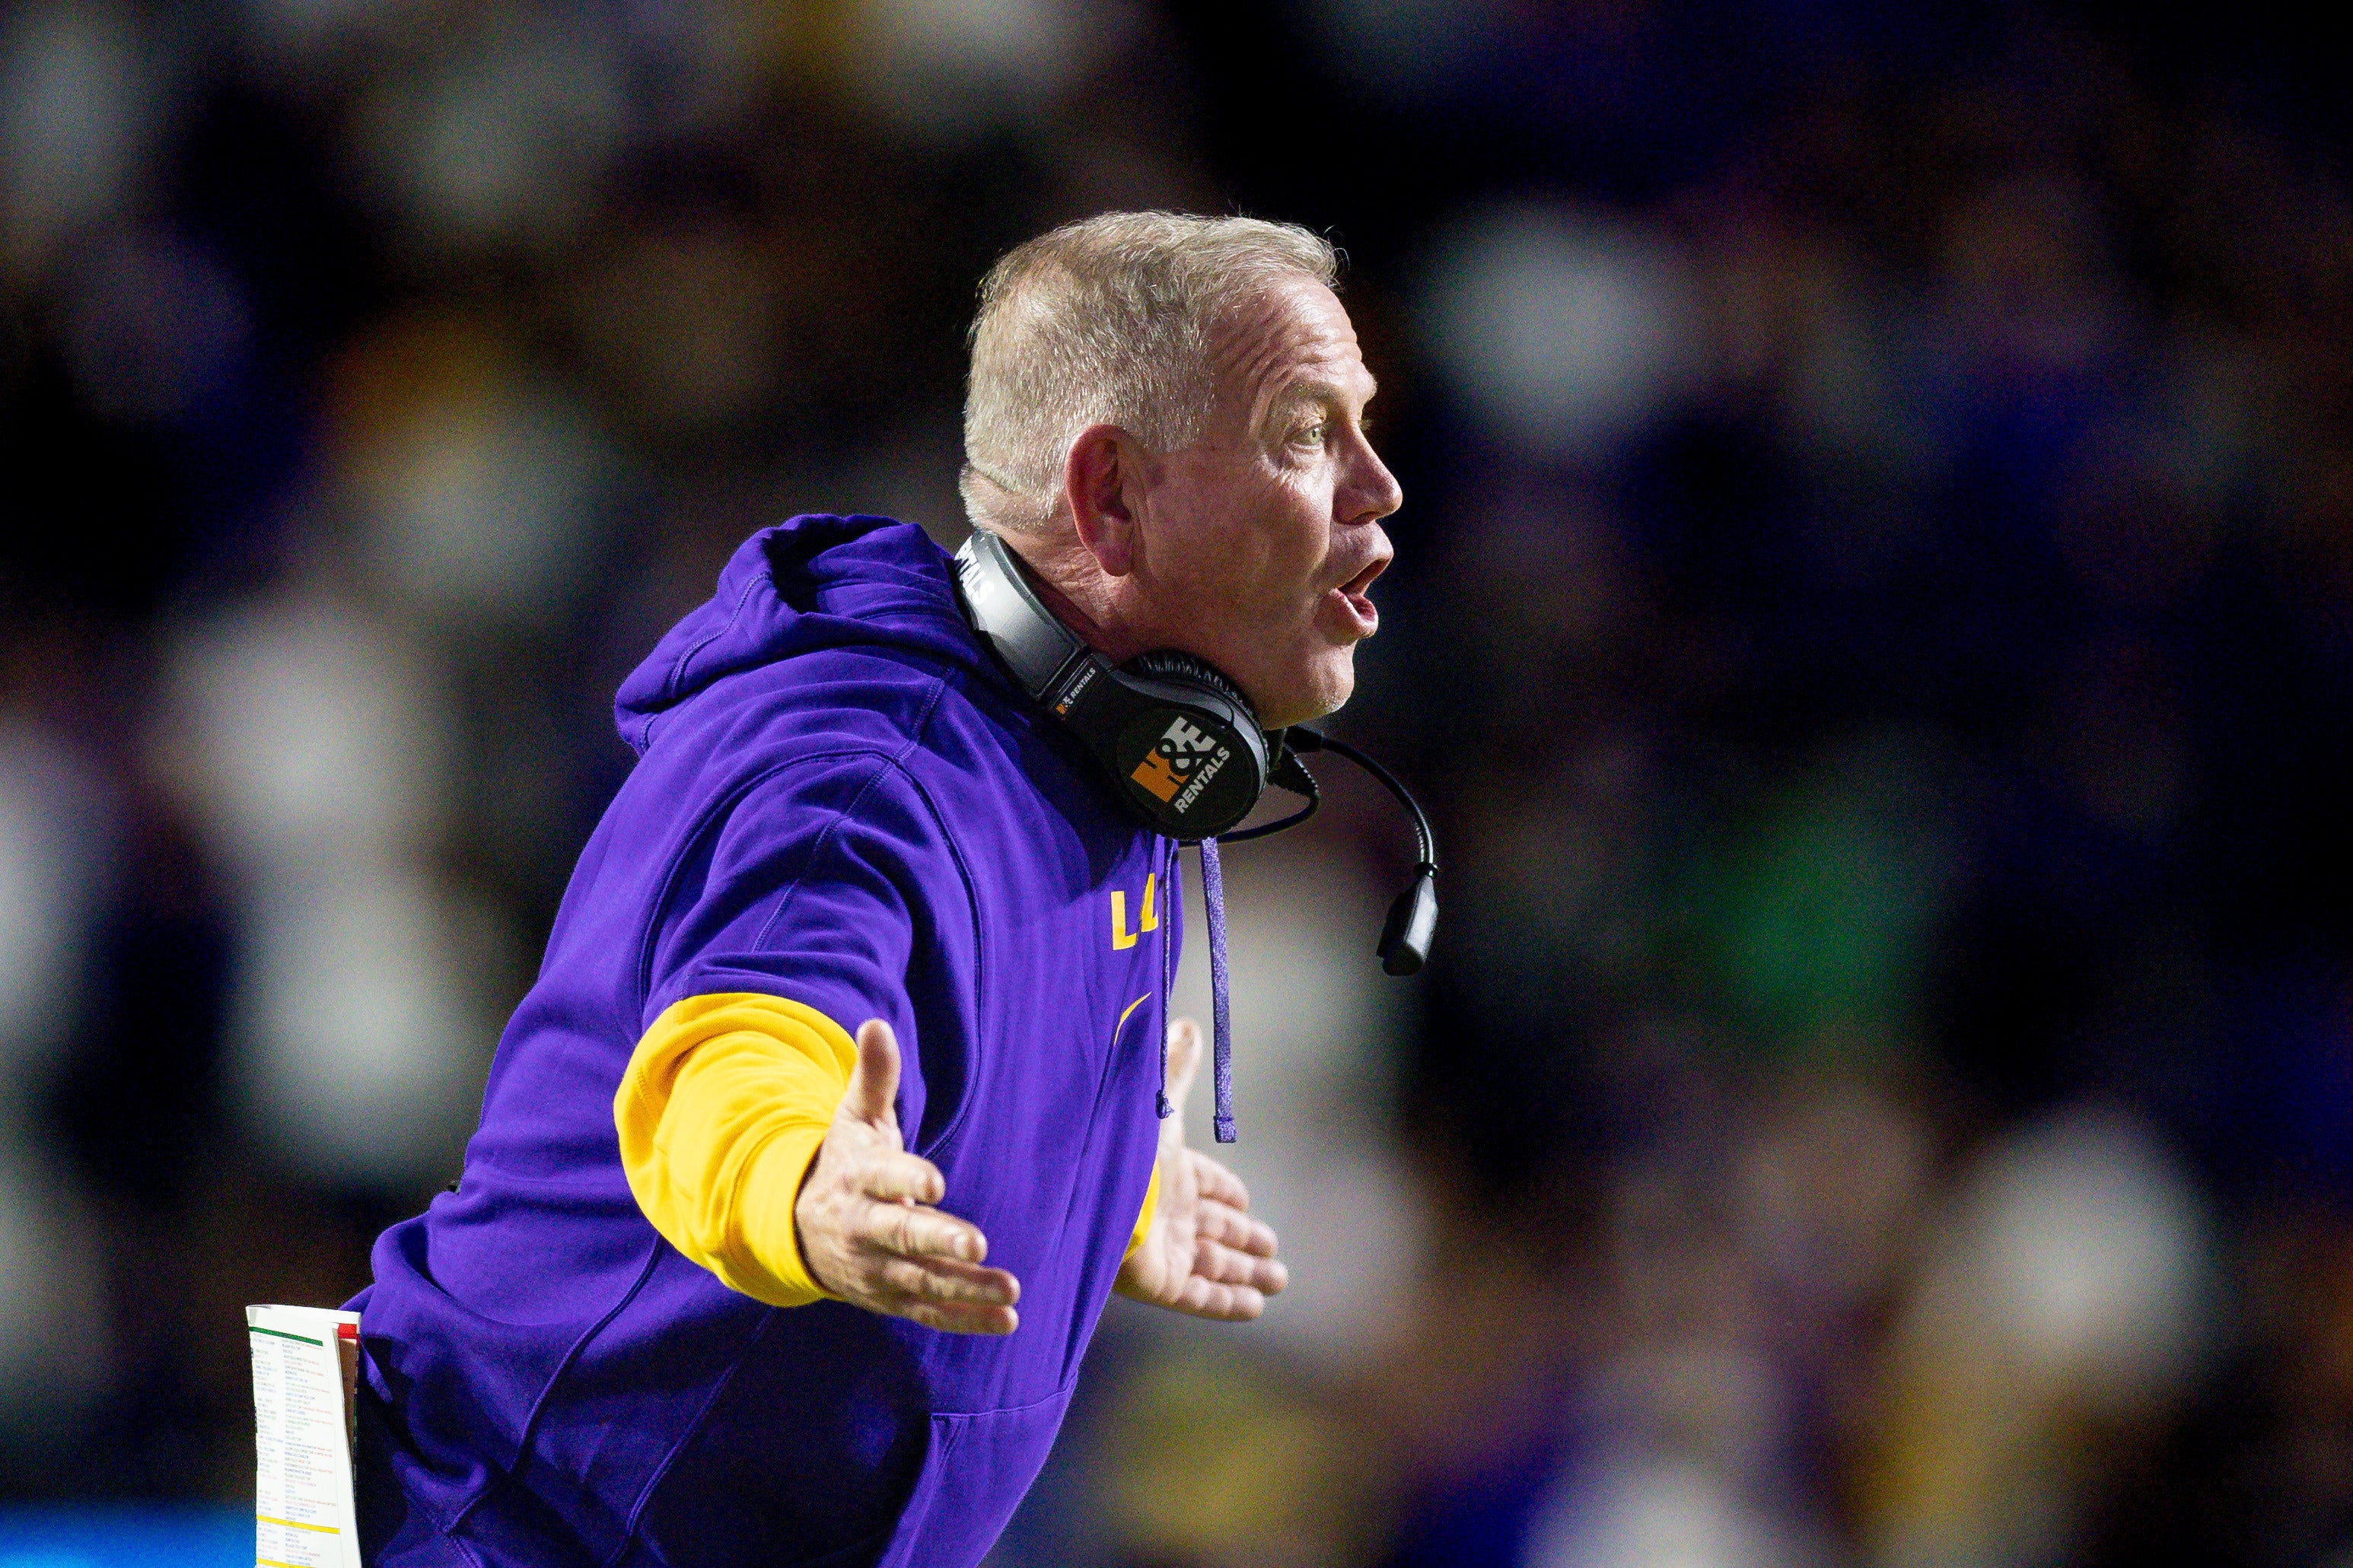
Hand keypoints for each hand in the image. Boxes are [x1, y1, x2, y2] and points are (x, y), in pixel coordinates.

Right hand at [793, 1019, 1020, 1333]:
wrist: (797, 1229)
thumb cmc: (843, 1162)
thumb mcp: (852, 1119)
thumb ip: (873, 1078)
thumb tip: (876, 1024)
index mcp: (859, 1179)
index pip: (883, 1178)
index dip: (908, 1180)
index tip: (936, 1182)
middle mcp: (865, 1228)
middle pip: (901, 1237)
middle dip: (938, 1242)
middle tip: (976, 1244)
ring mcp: (877, 1269)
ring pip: (922, 1282)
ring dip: (966, 1289)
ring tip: (1009, 1291)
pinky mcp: (891, 1297)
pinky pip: (930, 1312)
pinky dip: (966, 1320)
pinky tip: (1007, 1320)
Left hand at [1115, 1017, 1287, 1319]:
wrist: (1093, 1196)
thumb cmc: (1124, 1148)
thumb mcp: (1156, 1104)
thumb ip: (1175, 1070)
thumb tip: (1185, 1024)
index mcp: (1168, 1173)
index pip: (1206, 1185)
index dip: (1226, 1192)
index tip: (1246, 1200)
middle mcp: (1168, 1214)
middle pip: (1216, 1228)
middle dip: (1245, 1238)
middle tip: (1272, 1249)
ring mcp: (1165, 1250)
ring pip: (1216, 1264)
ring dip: (1247, 1272)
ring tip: (1278, 1280)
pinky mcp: (1161, 1283)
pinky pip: (1202, 1297)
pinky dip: (1229, 1303)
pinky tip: (1255, 1307)